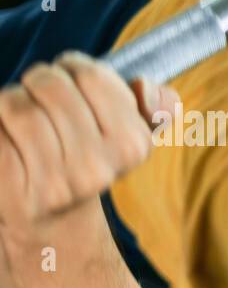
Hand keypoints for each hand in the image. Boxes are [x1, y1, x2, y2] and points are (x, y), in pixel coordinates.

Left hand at [0, 52, 177, 242]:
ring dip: (10, 102)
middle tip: (41, 101)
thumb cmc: (85, 158)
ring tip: (20, 122)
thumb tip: (146, 89)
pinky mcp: (13, 188)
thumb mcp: (128, 134)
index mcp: (131, 146)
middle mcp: (96, 168)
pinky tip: (8, 141)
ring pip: (16, 105)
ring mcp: (54, 182)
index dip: (72, 67)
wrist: (55, 220)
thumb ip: (153, 106)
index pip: (92, 74)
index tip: (71, 83)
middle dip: (37, 82)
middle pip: (50, 84)